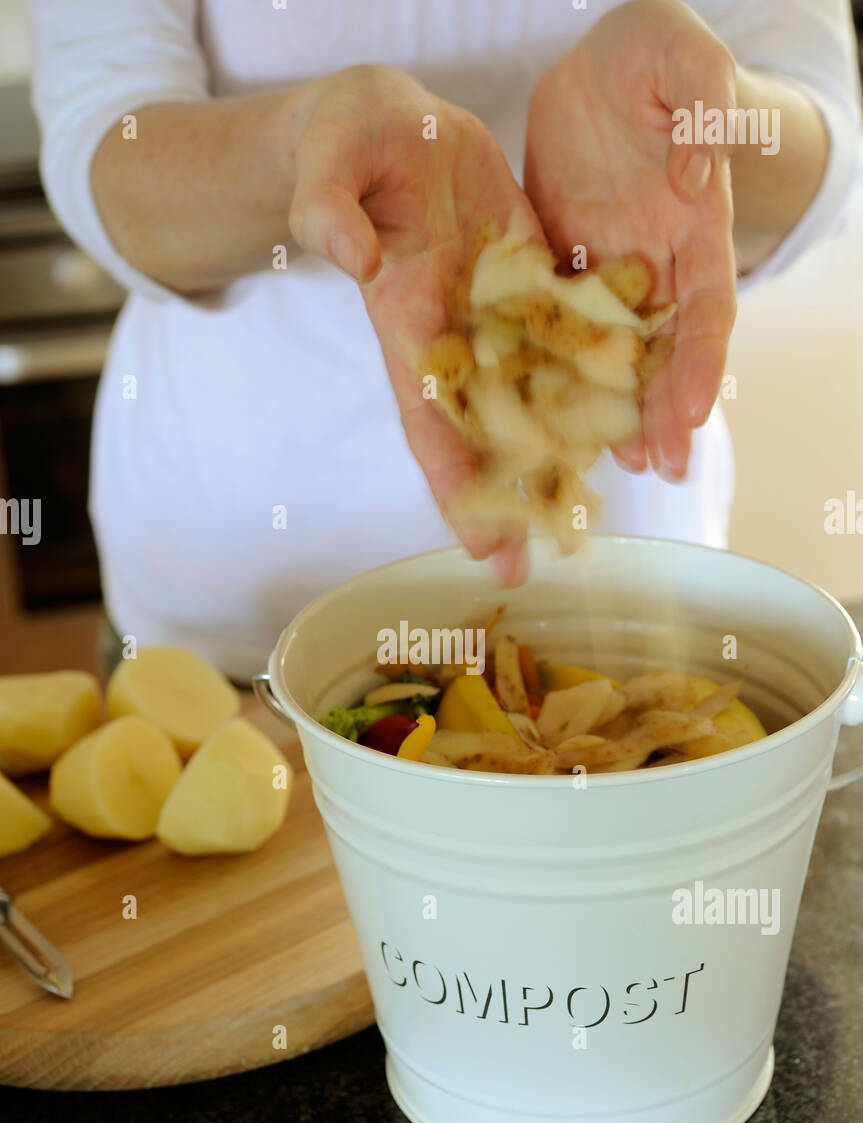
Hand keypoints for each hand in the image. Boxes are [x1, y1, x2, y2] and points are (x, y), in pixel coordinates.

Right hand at [289, 64, 544, 583]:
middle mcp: (454, 333)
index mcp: (404, 318)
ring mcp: (498, 312)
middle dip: (499, 495)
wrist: (396, 125)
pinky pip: (570, 333)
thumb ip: (330, 211)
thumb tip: (356, 257)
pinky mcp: (534, 281)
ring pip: (532, 393)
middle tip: (521, 564)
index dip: (448, 478)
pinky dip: (595, 374)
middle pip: (479, 428)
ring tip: (583, 515)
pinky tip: (627, 418)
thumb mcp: (328, 163)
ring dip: (554, 452)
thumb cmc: (347, 143)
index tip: (470, 539)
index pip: (424, 412)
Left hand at [524, 0, 737, 479]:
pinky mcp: (555, 268)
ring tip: (605, 463)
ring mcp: (605, 273)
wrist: (599, 60)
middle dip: (661, 412)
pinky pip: (550, 329)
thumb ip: (702, 115)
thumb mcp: (686, 61)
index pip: (706, 310)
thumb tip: (694, 184)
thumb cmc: (655, 53)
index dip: (701, 365)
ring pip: (609, 356)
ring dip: (609, 410)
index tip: (692, 414)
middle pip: (663, 353)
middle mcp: (655, 265)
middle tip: (657, 467)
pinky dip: (548, 373)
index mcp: (695, 228)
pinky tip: (537, 415)